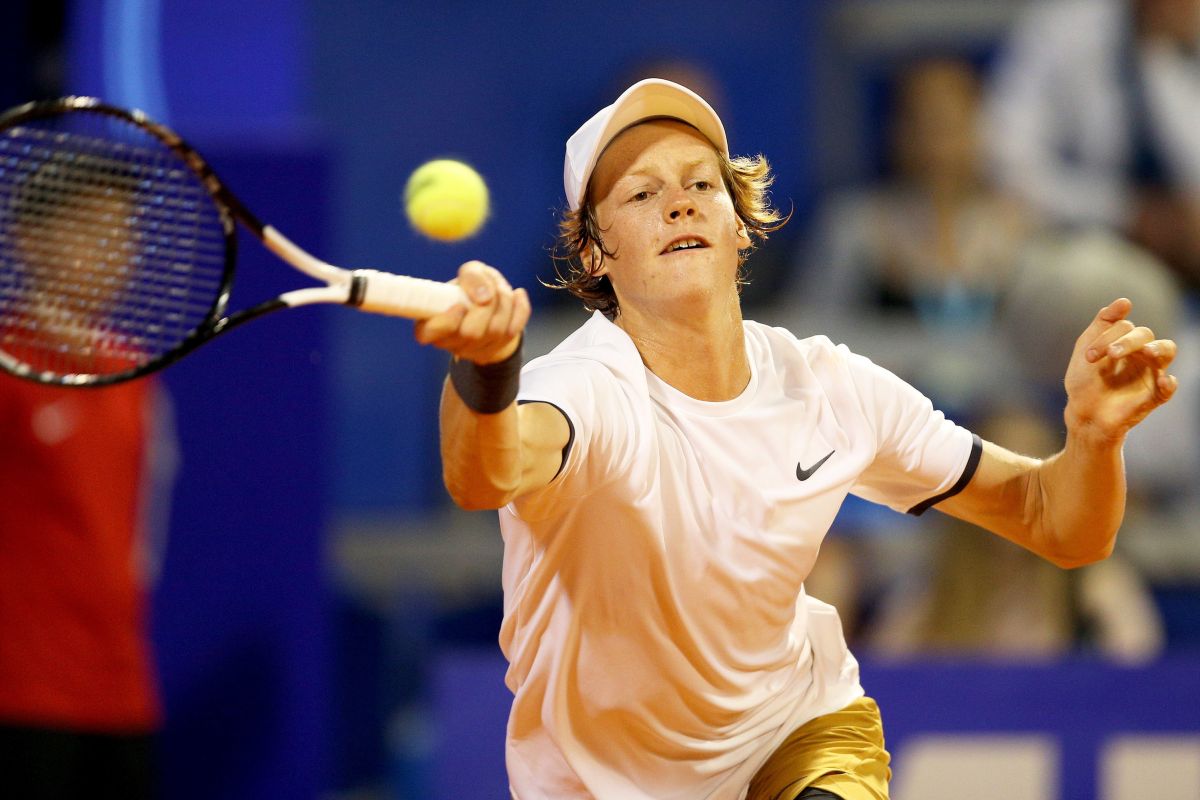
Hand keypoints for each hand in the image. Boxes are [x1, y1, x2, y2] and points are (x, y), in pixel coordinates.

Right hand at [414, 261, 530, 363]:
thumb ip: (472, 276)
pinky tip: (518, 294)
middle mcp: (450, 342)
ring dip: (504, 302)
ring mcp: (474, 350)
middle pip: (471, 333)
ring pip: (496, 331)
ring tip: (502, 288)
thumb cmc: (471, 287)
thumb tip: (484, 296)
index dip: (446, 321)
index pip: (429, 333)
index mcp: (430, 324)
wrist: (490, 303)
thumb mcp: (469, 272)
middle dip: (486, 306)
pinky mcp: (497, 349)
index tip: (459, 305)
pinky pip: (514, 331)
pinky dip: (520, 309)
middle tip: (488, 291)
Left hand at [1063, 298, 1177, 440]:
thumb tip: (1125, 301)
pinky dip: (1169, 384)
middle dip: (1126, 341)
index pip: (1125, 326)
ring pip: (1166, 351)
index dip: (1107, 337)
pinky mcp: (1154, 396)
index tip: (1089, 356)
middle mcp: (1142, 354)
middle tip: (1110, 355)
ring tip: (1147, 353)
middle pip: (1145, 334)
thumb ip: (1103, 323)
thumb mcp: (1086, 348)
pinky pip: (1168, 388)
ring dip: (1158, 349)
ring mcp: (1150, 373)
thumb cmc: (1084, 380)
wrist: (1083, 413)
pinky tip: (1165, 381)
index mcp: (1125, 341)